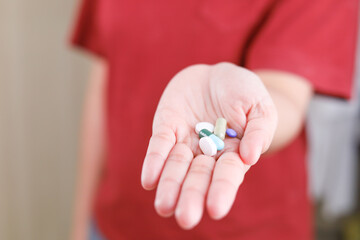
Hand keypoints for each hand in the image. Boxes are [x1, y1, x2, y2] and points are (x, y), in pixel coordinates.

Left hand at [141, 62, 277, 228]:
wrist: (217, 75)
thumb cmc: (244, 93)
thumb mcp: (261, 107)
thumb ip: (259, 130)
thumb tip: (250, 157)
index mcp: (233, 153)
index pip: (227, 175)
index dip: (221, 190)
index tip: (215, 210)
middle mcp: (207, 153)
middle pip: (198, 177)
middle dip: (192, 196)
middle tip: (186, 218)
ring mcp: (185, 141)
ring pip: (176, 166)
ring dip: (170, 185)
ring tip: (164, 206)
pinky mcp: (167, 127)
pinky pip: (159, 145)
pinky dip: (154, 161)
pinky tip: (149, 180)